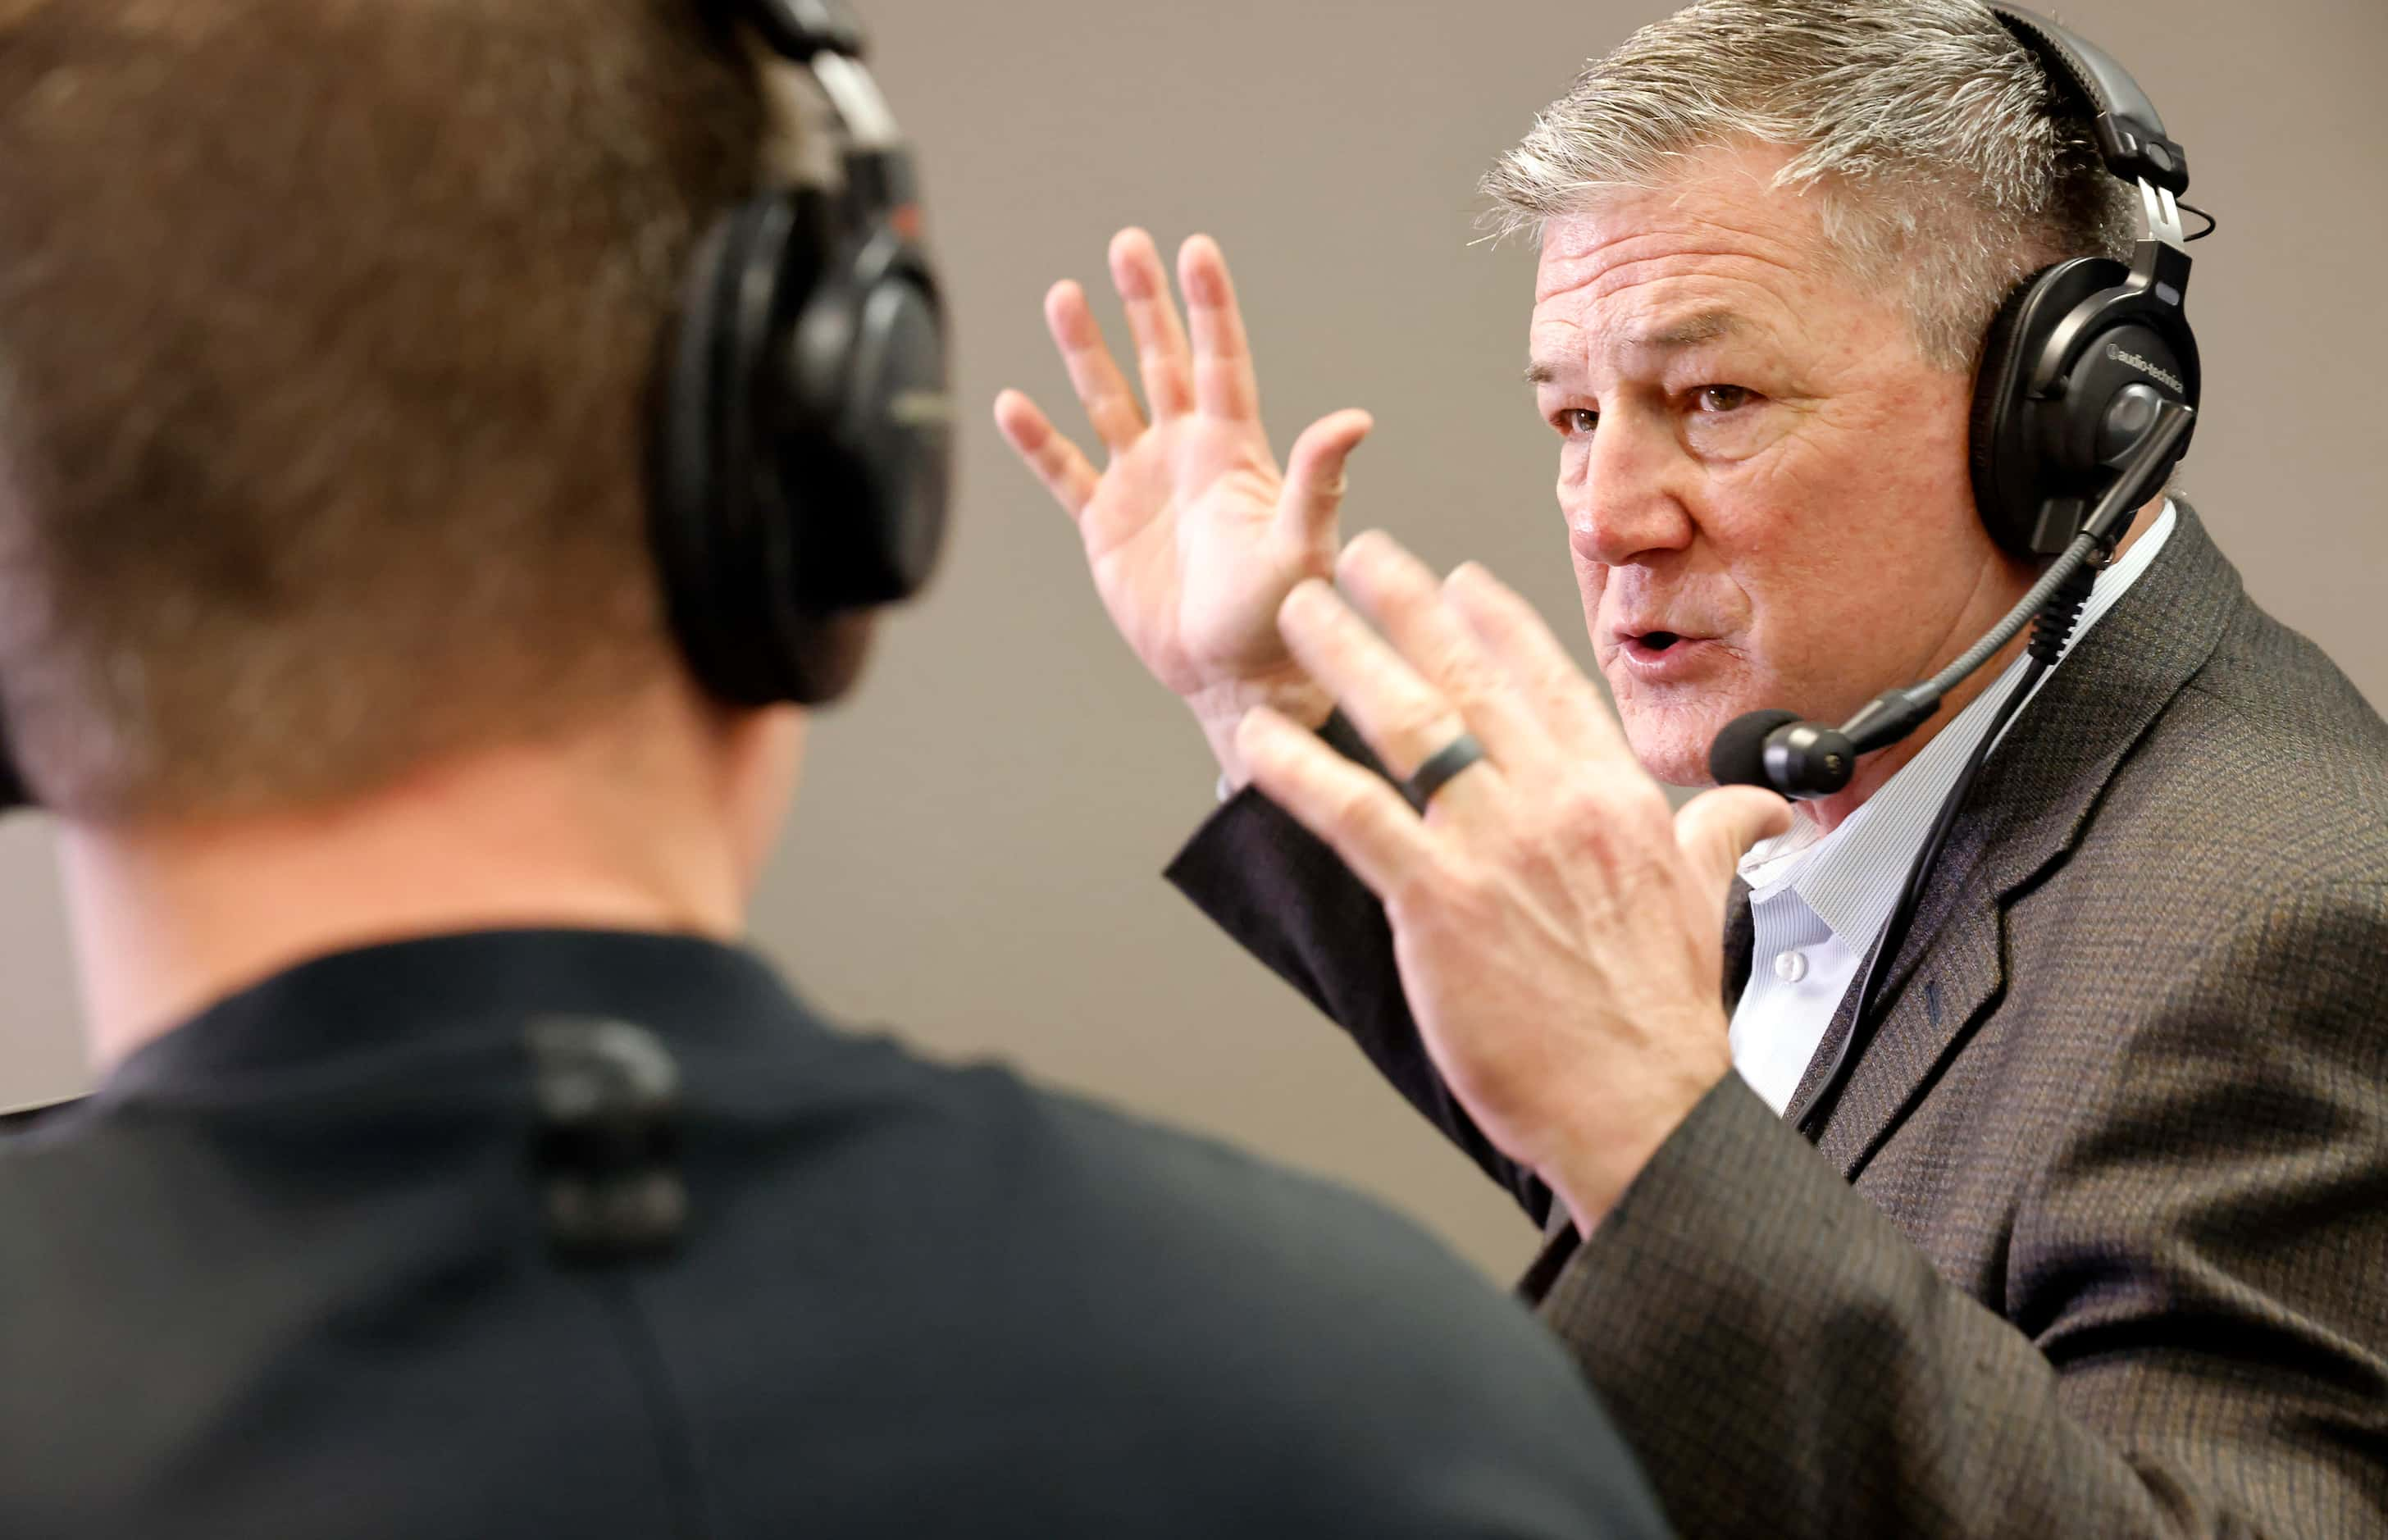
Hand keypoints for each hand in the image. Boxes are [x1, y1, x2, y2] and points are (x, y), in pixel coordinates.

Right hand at [994, 229, 1373, 785]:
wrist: (1230, 675)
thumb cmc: (1280, 616)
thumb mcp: (1302, 544)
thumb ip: (1316, 479)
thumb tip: (1353, 420)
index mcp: (1233, 451)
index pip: (1219, 361)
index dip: (1208, 306)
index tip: (1195, 249)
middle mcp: (1185, 454)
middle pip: (1161, 360)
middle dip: (1143, 303)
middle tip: (1127, 244)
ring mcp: (1142, 485)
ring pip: (1107, 400)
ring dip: (1085, 351)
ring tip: (1063, 294)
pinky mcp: (1104, 525)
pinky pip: (1064, 471)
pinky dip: (1037, 440)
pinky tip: (1013, 404)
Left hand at [1236, 532, 1791, 1231]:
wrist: (1646, 1107)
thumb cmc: (1665, 1020)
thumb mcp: (1709, 901)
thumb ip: (1719, 837)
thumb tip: (1761, 809)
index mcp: (1615, 798)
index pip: (1548, 684)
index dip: (1497, 624)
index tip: (1461, 582)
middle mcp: (1555, 804)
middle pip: (1471, 680)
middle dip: (1408, 607)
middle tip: (1364, 557)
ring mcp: (1496, 847)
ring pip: (1411, 723)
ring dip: (1349, 655)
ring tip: (1305, 610)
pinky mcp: (1440, 901)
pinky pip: (1357, 814)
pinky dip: (1303, 770)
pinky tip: (1264, 739)